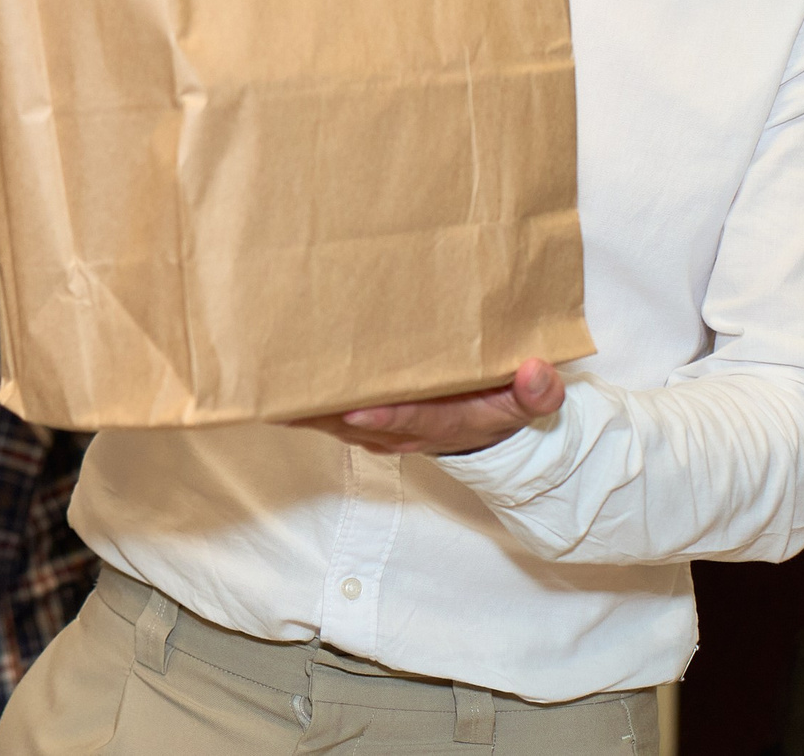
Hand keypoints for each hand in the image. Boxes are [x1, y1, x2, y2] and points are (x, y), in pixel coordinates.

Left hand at [290, 358, 565, 456]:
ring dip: (304, 406)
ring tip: (266, 382)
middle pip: (358, 420)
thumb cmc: (500, 406)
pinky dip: (301, 403)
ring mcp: (378, 429)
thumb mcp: (528, 405)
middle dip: (323, 407)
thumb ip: (535, 393)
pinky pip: (326, 413)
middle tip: (285, 387)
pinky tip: (271, 385)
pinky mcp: (361, 421)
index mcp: (446, 422)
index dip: (387, 415)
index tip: (357, 406)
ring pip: (334, 419)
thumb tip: (537, 373)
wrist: (486, 429)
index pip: (413, 419)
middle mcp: (404, 430)